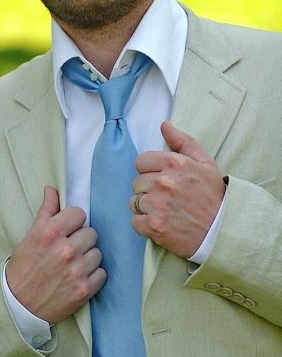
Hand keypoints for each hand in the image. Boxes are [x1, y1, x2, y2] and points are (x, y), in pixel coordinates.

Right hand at [6, 186, 105, 324]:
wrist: (18, 305)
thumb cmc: (24, 266)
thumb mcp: (31, 235)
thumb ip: (46, 211)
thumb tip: (52, 189)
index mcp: (51, 233)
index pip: (80, 213)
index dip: (74, 222)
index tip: (67, 230)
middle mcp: (65, 250)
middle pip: (91, 233)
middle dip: (82, 240)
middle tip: (68, 250)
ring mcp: (76, 271)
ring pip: (98, 253)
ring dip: (88, 258)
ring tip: (73, 265)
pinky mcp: (83, 290)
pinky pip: (102, 273)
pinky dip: (93, 276)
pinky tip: (79, 278)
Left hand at [129, 121, 224, 257]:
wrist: (223, 231)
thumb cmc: (214, 196)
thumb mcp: (205, 163)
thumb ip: (182, 141)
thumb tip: (164, 125)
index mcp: (174, 163)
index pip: (140, 162)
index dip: (150, 171)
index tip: (162, 180)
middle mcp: (164, 182)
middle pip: (136, 183)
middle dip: (148, 190)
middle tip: (167, 198)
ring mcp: (158, 205)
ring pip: (134, 202)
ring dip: (145, 208)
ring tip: (165, 211)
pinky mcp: (154, 226)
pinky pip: (135, 221)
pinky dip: (145, 225)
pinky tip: (161, 223)